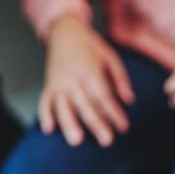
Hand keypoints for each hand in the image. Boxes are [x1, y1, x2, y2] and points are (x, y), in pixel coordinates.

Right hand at [41, 15, 134, 146]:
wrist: (64, 32)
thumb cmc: (91, 47)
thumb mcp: (111, 58)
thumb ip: (120, 80)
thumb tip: (129, 101)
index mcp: (90, 70)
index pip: (103, 95)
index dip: (114, 112)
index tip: (124, 127)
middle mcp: (73, 78)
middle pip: (85, 104)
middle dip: (96, 124)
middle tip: (107, 141)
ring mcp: (58, 82)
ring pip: (63, 106)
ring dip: (69, 123)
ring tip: (77, 140)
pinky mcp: (48, 85)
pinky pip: (44, 101)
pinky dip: (45, 115)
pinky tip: (49, 129)